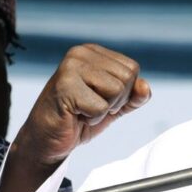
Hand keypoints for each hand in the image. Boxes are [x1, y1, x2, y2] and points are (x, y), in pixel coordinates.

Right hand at [0, 44, 150, 191]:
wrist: (47, 140)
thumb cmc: (80, 119)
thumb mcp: (115, 106)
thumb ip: (135, 96)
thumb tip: (144, 86)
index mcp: (92, 52)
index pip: (132, 68)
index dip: (124, 92)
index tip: (100, 98)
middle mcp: (80, 53)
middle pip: (127, 78)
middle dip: (115, 100)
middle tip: (90, 106)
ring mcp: (71, 67)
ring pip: (117, 90)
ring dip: (104, 109)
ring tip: (82, 109)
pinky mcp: (64, 86)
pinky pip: (101, 107)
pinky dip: (93, 118)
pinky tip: (75, 115)